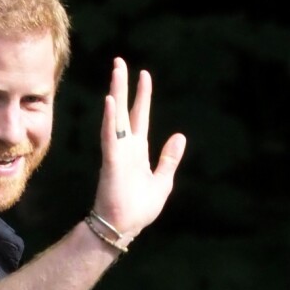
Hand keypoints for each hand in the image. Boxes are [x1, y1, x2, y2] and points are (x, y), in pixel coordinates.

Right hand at [93, 57, 185, 239]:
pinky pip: (110, 137)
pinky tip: (110, 102)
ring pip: (116, 116)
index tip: (144, 75)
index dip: (142, 96)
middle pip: (124, 110)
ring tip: (117, 71)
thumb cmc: (140, 207)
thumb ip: (169, 158)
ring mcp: (118, 152)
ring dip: (116, 93)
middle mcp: (126, 147)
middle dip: (123, 86)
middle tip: (120, 62)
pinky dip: (110, 120)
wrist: (124, 227)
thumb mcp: (163, 181)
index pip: (140, 117)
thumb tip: (180, 135)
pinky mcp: (112, 162)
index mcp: (139, 151)